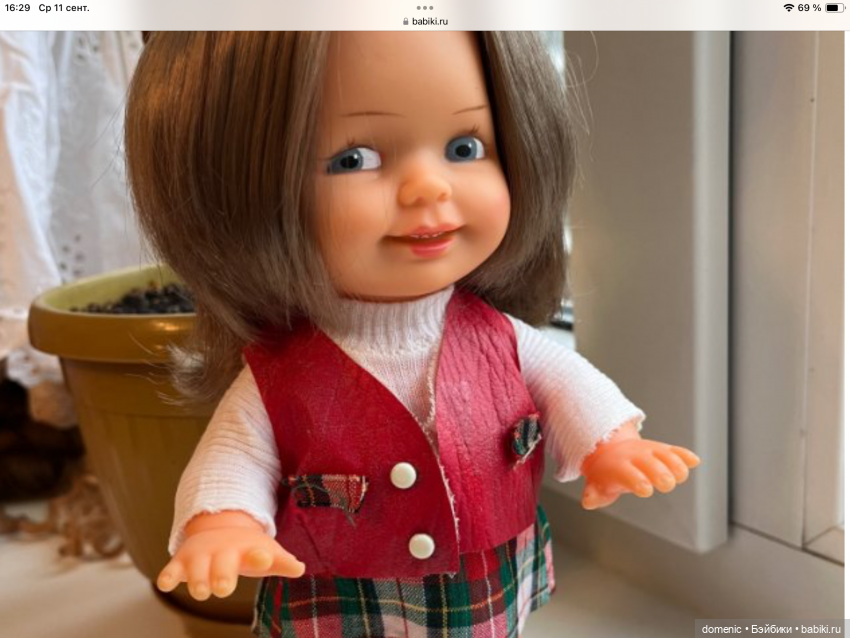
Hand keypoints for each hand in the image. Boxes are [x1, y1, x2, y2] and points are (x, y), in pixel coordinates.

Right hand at [157, 511, 304, 599]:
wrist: (219, 530)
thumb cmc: (246, 549)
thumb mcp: (266, 552)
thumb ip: (281, 562)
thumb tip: (300, 568)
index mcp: (247, 548)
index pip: (257, 552)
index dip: (262, 556)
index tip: (265, 557)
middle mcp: (223, 551)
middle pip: (223, 565)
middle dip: (222, 576)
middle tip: (223, 588)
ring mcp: (201, 556)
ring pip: (197, 569)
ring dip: (198, 580)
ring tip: (202, 591)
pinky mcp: (180, 563)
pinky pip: (171, 570)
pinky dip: (168, 576)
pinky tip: (165, 583)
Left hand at [581, 438, 699, 509]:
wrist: (609, 448)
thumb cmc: (604, 474)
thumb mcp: (596, 485)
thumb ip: (594, 495)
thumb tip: (588, 502)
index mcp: (619, 467)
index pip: (629, 473)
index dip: (637, 480)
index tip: (645, 490)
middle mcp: (636, 457)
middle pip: (651, 463)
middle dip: (659, 472)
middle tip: (666, 484)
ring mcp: (650, 451)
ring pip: (665, 454)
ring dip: (675, 464)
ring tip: (681, 476)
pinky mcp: (663, 450)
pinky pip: (675, 450)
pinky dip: (684, 455)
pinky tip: (694, 461)